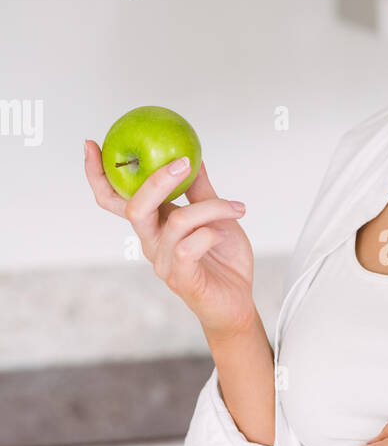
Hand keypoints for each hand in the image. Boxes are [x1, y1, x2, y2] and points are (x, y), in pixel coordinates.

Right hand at [83, 139, 255, 338]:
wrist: (237, 300)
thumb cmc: (222, 258)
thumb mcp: (215, 217)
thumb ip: (201, 191)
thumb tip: (193, 157)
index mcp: (153, 224)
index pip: (115, 199)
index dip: (98, 175)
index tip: (92, 145)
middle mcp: (151, 242)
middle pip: (134, 207)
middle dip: (156, 181)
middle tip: (183, 163)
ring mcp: (163, 262)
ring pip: (177, 222)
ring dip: (211, 209)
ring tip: (236, 208)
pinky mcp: (180, 278)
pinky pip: (189, 246)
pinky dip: (211, 232)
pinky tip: (223, 234)